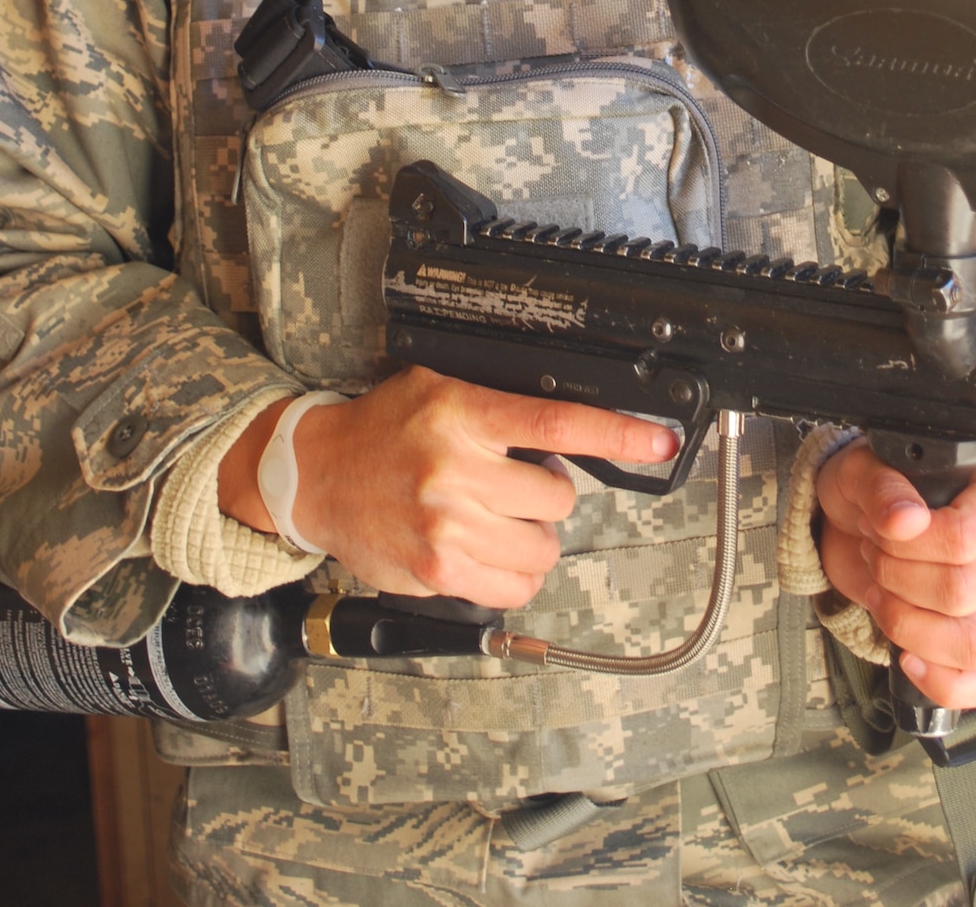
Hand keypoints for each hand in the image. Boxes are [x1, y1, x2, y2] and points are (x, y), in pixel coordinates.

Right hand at [219, 367, 676, 608]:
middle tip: (508, 482)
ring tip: (492, 516)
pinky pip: (514, 587)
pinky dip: (512, 572)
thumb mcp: (440, 389)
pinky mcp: (438, 573)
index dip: (616, 435)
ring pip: (543, 547)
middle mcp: (455, 471)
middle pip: (558, 497)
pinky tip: (483, 547)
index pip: (557, 425)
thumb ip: (500, 408)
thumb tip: (572, 434)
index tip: (658, 442)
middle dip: (543, 493)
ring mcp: (447, 527)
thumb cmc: (383, 429)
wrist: (316, 476)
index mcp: (461, 414)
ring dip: (530, 535)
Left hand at [815, 444, 975, 709]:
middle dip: (896, 577)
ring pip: (971, 642)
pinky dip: (942, 682)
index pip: (971, 535)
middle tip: (873, 551)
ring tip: (881, 592)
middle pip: (962, 591)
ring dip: (906, 623)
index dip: (916, 544)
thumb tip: (906, 521)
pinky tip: (907, 659)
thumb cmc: (872, 492)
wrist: (858, 526)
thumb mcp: (860, 471)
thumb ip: (882, 488)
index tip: (882, 529)